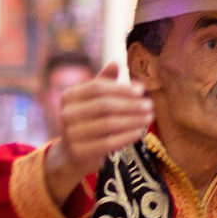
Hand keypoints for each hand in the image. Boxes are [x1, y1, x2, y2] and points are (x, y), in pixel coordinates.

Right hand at [48, 62, 154, 185]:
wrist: (72, 154)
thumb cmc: (87, 121)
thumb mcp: (92, 100)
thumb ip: (103, 82)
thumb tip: (116, 62)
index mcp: (69, 96)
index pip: (98, 87)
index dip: (121, 88)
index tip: (142, 90)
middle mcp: (66, 113)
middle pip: (104, 105)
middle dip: (130, 104)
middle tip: (150, 105)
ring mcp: (70, 134)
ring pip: (108, 124)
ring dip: (132, 120)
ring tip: (149, 118)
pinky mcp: (79, 152)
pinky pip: (108, 143)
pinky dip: (126, 137)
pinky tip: (139, 133)